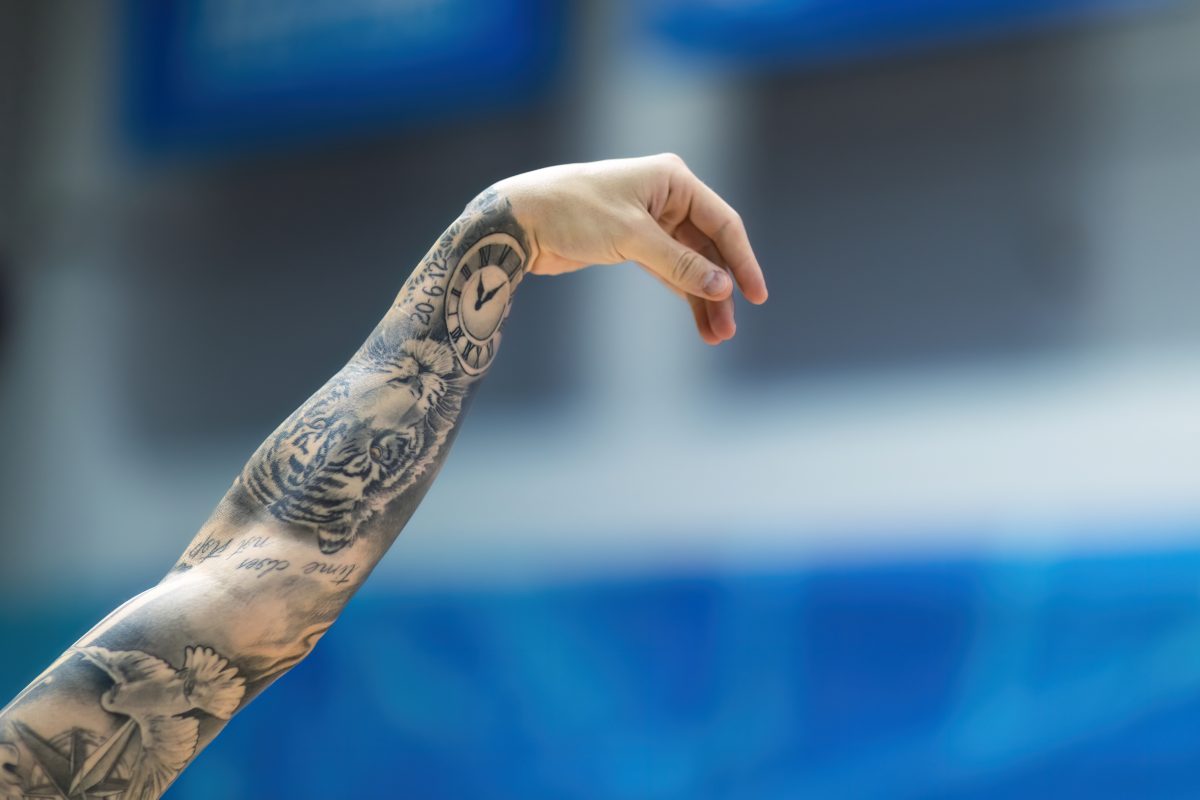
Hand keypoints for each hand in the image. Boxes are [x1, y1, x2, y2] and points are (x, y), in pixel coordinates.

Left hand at [491, 154, 767, 344]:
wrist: (520, 221)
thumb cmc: (573, 212)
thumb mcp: (631, 237)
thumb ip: (679, 263)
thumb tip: (721, 287)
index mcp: (673, 179)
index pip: (723, 222)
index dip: (742, 260)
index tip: (757, 296)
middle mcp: (667, 196)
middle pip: (710, 247)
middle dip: (720, 288)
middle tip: (729, 329)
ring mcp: (651, 221)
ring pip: (691, 264)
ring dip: (703, 299)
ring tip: (716, 336)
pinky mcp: (634, 243)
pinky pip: (670, 271)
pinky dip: (683, 294)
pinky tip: (699, 322)